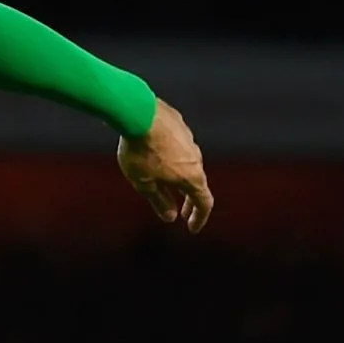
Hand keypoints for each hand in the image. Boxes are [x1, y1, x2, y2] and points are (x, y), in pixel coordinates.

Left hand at [118, 99, 212, 232]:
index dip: (199, 218)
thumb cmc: (140, 152)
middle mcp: (197, 159)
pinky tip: (157, 161)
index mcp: (192, 176)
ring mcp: (190, 142)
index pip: (204, 202)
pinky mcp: (180, 128)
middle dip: (190, 202)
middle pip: (197, 185)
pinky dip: (173, 162)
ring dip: (180, 181)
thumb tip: (170, 216)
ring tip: (166, 189)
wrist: (139, 113)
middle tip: (182, 214)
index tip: (191, 229)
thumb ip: (158, 200)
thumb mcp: (143, 183)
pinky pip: (179, 150)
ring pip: (188, 166)